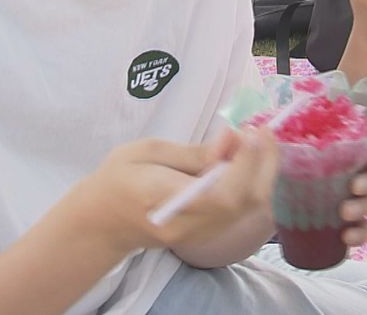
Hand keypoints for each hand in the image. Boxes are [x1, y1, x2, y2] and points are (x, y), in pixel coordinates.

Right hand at [77, 130, 278, 250]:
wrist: (104, 221)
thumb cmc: (119, 178)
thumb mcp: (147, 151)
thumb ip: (193, 151)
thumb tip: (233, 139)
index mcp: (164, 199)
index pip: (218, 192)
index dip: (243, 163)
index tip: (250, 131)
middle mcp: (187, 224)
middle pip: (243, 203)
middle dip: (263, 164)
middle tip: (262, 131)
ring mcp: (200, 235)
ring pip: (248, 208)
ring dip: (262, 172)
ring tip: (255, 141)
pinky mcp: (208, 235)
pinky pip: (241, 211)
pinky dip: (252, 183)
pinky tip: (245, 160)